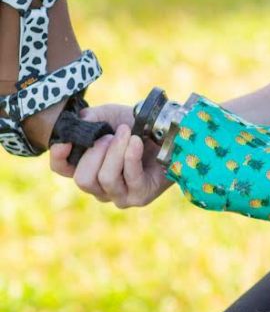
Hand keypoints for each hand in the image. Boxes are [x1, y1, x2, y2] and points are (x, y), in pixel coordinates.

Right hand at [49, 103, 171, 207]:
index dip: (59, 157)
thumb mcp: (109, 115)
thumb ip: (90, 118)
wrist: (168, 131)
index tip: (66, 142)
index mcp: (88, 167)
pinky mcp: (140, 196)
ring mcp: (120, 195)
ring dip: (116, 151)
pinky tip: (136, 142)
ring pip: (106, 178)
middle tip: (112, 135)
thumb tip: (79, 123)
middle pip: (83, 179)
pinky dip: (131, 155)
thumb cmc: (137, 125)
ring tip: (127, 134)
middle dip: (96, 152)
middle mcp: (100, 187)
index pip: (63, 169)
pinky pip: (130, 177)